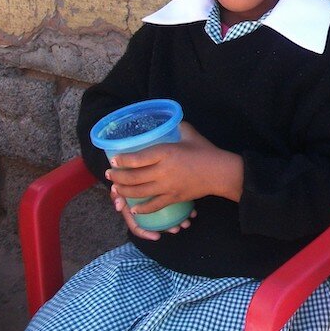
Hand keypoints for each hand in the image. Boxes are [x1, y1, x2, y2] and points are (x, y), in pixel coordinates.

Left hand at [105, 122, 243, 214]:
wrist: (220, 172)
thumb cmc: (206, 151)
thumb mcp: (190, 133)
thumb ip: (177, 127)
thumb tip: (169, 122)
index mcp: (166, 152)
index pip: (137, 158)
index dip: (122, 160)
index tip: (113, 159)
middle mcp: (163, 171)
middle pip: (133, 177)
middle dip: (118, 177)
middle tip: (109, 174)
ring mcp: (167, 187)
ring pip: (139, 192)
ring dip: (124, 191)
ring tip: (116, 189)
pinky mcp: (173, 198)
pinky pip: (153, 206)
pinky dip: (142, 208)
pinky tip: (134, 208)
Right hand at [108, 184, 196, 240]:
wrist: (132, 169)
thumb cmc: (126, 178)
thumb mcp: (121, 186)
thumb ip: (118, 194)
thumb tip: (118, 205)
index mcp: (134, 211)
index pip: (138, 227)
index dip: (145, 233)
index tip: (157, 236)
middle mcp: (146, 211)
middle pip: (157, 225)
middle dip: (168, 228)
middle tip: (178, 228)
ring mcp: (157, 205)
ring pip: (168, 218)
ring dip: (178, 221)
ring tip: (187, 222)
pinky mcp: (167, 197)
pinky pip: (175, 207)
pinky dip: (184, 211)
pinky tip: (192, 211)